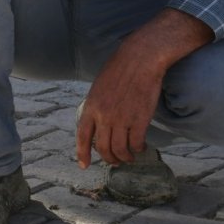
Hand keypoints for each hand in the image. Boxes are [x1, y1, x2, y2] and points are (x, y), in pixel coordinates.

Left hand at [76, 44, 163, 167]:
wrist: (140, 58)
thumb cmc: (121, 68)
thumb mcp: (99, 86)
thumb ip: (97, 106)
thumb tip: (98, 123)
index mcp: (91, 106)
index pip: (83, 136)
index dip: (82, 153)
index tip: (84, 165)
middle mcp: (104, 116)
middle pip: (103, 148)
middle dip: (109, 159)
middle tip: (115, 162)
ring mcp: (122, 119)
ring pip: (120, 149)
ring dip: (124, 157)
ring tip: (129, 157)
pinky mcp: (139, 119)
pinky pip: (136, 143)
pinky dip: (138, 149)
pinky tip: (141, 147)